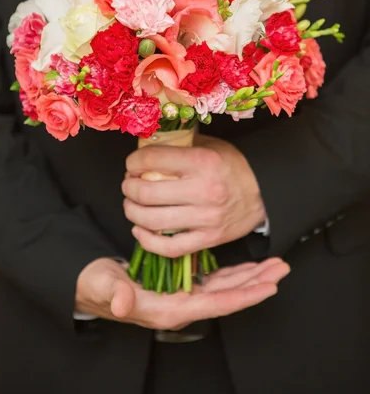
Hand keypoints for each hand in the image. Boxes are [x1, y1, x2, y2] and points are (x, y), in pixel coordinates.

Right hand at [75, 257, 289, 329]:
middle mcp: (180, 306)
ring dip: (249, 277)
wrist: (90, 286)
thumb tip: (125, 302)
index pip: (214, 304)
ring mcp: (182, 297)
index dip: (243, 295)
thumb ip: (115, 294)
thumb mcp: (102, 286)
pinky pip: (212, 282)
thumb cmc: (95, 285)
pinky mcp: (179, 287)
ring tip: (272, 266)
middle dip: (256, 284)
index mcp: (168, 309)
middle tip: (281, 268)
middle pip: (227, 297)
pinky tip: (245, 267)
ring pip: (224, 289)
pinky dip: (232, 274)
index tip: (268, 286)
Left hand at [122, 135, 265, 257]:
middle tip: (128, 184)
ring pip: (153, 221)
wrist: (264, 193)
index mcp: (203, 162)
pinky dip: (147, 241)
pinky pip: (169, 248)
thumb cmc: (232, 166)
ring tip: (131, 205)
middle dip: (129, 187)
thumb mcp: (209, 146)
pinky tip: (140, 230)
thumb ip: (179, 145)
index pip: (152, 160)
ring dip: (132, 212)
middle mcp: (203, 191)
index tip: (132, 164)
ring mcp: (206, 219)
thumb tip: (145, 145)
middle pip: (147, 193)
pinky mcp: (208, 240)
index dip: (133, 162)